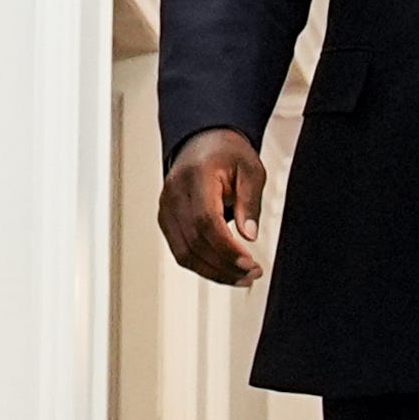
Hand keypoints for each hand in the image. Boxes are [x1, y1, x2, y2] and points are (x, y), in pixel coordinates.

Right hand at [158, 130, 267, 285]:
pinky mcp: (166, 221)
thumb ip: (250, 201)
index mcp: (196, 176)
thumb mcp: (251, 169)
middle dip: (225, 265)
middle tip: (252, 274)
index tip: (249, 262)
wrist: (202, 141)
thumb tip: (249, 235)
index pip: (205, 220)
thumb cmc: (227, 152)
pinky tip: (223, 270)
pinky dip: (202, 266)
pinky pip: (181, 251)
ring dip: (214, 272)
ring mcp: (166, 208)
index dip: (226, 247)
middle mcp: (175, 193)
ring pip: (184, 253)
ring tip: (242, 278)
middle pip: (194, 242)